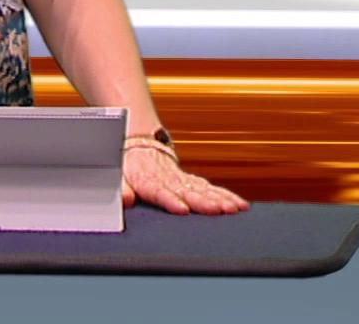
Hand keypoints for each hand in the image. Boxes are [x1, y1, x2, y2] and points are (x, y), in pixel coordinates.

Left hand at [121, 144, 249, 214]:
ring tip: (234, 209)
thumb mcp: (119, 176)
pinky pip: (211, 188)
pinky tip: (239, 205)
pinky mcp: (192, 181)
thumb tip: (125, 200)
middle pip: (188, 191)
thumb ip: (121, 189)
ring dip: (220, 199)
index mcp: (148, 179)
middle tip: (219, 210)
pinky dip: (226, 196)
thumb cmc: (129, 167)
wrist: (141, 147)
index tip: (182, 209)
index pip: (160, 191)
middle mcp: (169, 179)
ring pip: (204, 189)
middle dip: (205, 201)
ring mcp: (182, 179)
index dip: (171, 200)